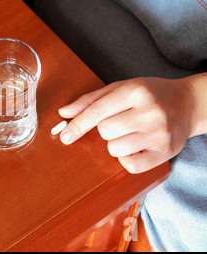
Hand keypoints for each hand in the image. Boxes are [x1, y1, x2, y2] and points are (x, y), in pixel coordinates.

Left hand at [58, 77, 197, 173]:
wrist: (189, 104)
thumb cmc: (150, 95)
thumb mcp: (121, 88)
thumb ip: (90, 100)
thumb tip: (64, 113)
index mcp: (136, 91)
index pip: (97, 111)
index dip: (78, 125)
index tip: (65, 136)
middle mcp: (150, 111)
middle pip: (105, 131)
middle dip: (105, 130)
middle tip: (121, 122)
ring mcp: (160, 133)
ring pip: (115, 149)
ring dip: (115, 144)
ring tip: (131, 133)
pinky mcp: (166, 152)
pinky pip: (132, 165)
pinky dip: (127, 159)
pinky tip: (136, 147)